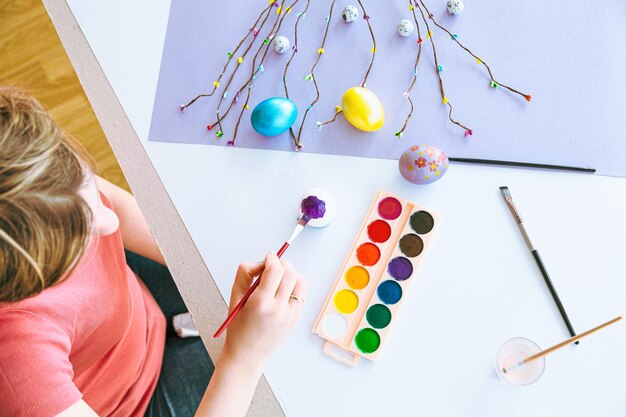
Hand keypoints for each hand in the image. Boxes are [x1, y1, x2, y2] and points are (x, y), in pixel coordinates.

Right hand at [219, 252, 308, 372]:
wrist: (247, 355)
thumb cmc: (238, 328)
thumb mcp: (234, 297)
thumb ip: (245, 274)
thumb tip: (261, 261)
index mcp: (260, 303)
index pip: (275, 270)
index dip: (272, 259)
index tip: (268, 257)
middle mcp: (278, 309)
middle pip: (290, 273)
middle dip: (282, 264)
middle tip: (273, 265)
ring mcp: (290, 315)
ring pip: (301, 282)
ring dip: (292, 273)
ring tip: (280, 276)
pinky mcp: (296, 319)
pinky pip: (302, 294)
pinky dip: (295, 285)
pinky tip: (284, 288)